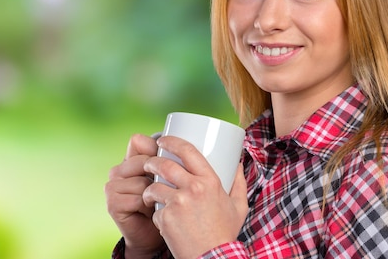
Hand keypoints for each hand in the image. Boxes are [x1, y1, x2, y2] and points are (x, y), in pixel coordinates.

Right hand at [105, 134, 165, 258]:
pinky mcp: (112, 203)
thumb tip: (186, 139)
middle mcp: (118, 170)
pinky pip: (138, 198)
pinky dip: (150, 206)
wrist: (154, 235)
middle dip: (160, 175)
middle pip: (143, 161)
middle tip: (168, 189)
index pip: (138, 141)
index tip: (171, 162)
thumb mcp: (169, 177)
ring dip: (157, 193)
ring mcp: (112, 186)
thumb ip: (170, 159)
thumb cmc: (166, 203)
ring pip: (143, 180)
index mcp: (130, 159)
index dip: (156, 149)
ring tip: (159, 203)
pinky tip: (151, 212)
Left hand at [142, 136, 247, 258]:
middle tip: (148, 163)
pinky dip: (155, 213)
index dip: (171, 141)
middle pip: (164, 164)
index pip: (187, 151)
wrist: (214, 258)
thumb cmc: (225, 232)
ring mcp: (178, 203)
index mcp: (210, 181)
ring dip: (148, 188)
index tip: (162, 140)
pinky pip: (154, 209)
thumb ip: (239, 182)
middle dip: (152, 161)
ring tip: (149, 193)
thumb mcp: (238, 206)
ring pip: (154, 186)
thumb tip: (239, 164)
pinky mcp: (166, 218)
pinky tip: (160, 218)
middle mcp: (193, 188)